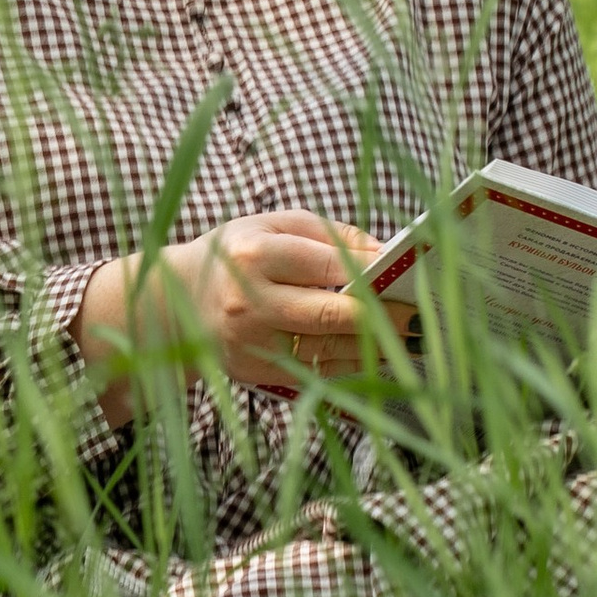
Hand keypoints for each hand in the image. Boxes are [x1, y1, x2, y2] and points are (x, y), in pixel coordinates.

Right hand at [76, 214, 415, 422]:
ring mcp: (252, 343)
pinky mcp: (257, 372)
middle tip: (421, 315)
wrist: (175, 303)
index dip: (374, 271)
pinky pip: (316, 372)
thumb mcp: (275, 223)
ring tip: (411, 339)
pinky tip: (379, 356)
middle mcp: (250, 302)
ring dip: (375, 347)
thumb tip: (386, 253)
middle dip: (383, 316)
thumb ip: (331, 235)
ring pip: (329, 351)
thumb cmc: (236, 253)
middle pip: (332, 315)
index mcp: (255, 254)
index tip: (411, 272)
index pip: (328, 264)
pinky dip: (352, 365)